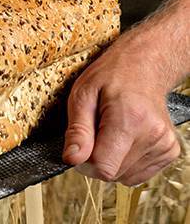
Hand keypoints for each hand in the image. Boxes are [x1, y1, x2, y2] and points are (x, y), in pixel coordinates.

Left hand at [63, 22, 182, 185]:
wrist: (144, 67)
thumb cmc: (110, 77)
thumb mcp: (82, 95)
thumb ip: (77, 130)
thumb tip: (72, 159)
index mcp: (131, 120)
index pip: (104, 167)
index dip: (84, 163)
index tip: (80, 147)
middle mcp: (153, 135)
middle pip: (113, 174)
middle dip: (96, 161)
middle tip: (94, 133)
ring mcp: (166, 145)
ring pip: (125, 177)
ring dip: (111, 161)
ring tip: (111, 133)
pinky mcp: (171, 151)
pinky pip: (138, 174)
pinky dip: (126, 163)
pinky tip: (124, 139)